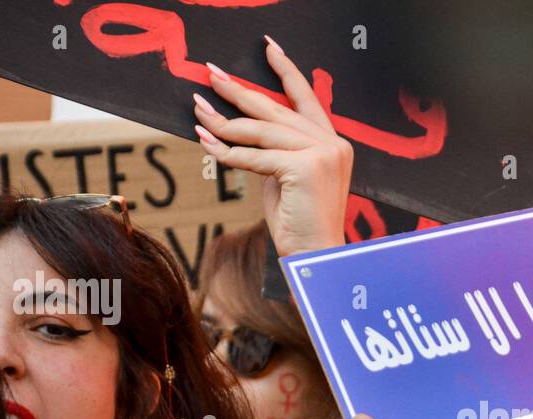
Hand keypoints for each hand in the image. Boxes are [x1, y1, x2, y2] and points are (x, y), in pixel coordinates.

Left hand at [194, 36, 352, 257]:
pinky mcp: (306, 168)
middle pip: (276, 110)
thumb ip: (274, 152)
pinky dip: (228, 153)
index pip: (307, 99)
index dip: (286, 72)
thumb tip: (240, 132)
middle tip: (211, 75)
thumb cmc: (299, 223)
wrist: (316, 258)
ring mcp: (322, 154)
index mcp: (333, 144)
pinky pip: (255, 157)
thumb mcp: (286, 179)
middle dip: (239, 92)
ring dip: (225, 123)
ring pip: (262, 132)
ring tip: (199, 113)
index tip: (268, 48)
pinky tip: (208, 145)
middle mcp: (332, 144)